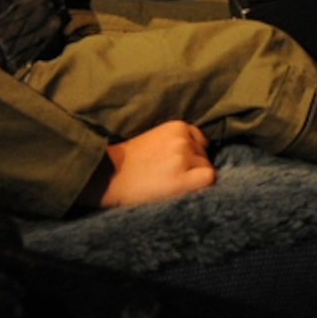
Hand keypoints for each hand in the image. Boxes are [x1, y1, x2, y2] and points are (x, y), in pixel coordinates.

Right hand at [79, 120, 216, 207]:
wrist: (108, 177)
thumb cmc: (130, 162)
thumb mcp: (156, 140)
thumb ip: (177, 142)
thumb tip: (201, 152)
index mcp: (176, 126)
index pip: (200, 141)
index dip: (193, 155)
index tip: (179, 166)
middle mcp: (182, 139)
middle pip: (204, 156)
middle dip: (193, 167)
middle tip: (170, 178)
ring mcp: (183, 157)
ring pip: (206, 168)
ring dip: (194, 178)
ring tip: (170, 185)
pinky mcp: (182, 178)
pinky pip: (209, 179)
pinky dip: (201, 186)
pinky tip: (183, 191)